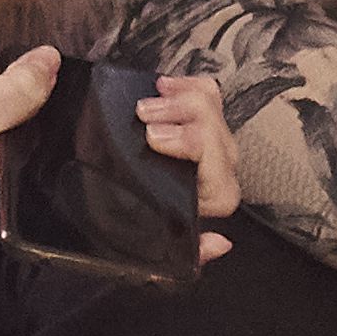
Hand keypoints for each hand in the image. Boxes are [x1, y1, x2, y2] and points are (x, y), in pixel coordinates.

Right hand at [136, 72, 242, 266]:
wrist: (114, 213)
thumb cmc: (132, 226)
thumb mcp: (151, 249)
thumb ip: (188, 251)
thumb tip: (221, 244)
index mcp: (212, 198)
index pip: (218, 169)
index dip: (191, 145)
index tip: (152, 137)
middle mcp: (217, 169)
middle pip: (214, 129)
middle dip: (180, 113)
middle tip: (141, 113)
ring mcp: (209, 141)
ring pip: (212, 108)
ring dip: (180, 97)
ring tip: (147, 100)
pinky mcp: (197, 120)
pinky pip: (206, 94)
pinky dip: (185, 84)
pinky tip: (162, 87)